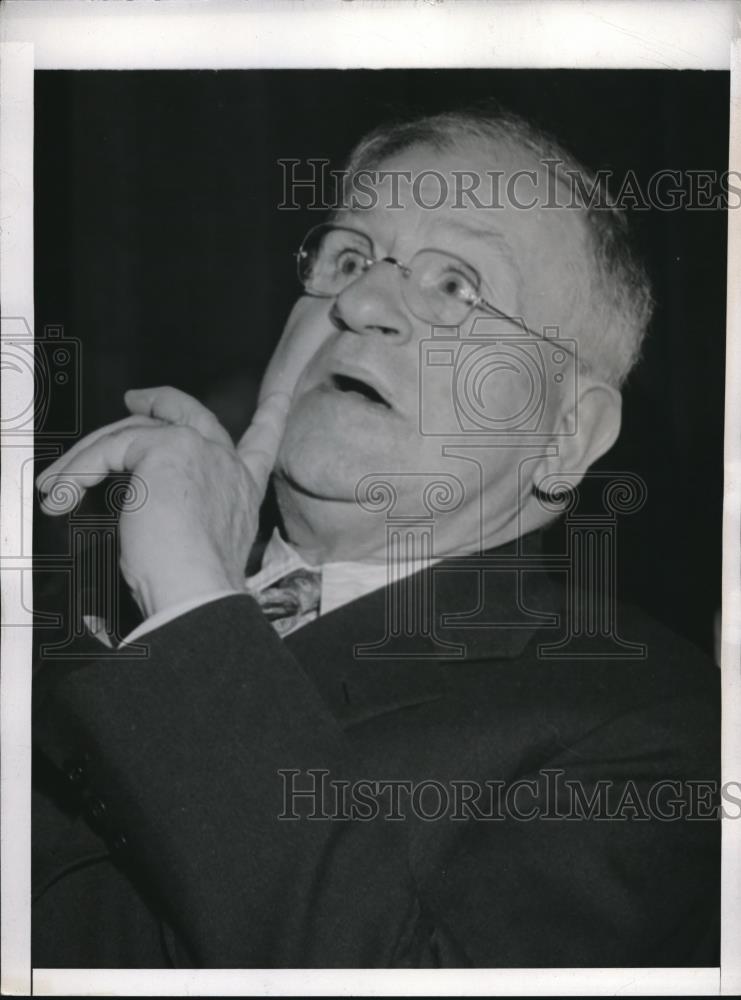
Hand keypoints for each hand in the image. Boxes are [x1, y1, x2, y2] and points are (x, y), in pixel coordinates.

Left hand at [36, 386, 291, 617]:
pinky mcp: (164, 449)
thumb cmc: (191, 583)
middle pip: (191, 413)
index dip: (272, 415)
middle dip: (162, 400)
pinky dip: (77, 471)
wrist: (195, 590)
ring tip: (58, 483)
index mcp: (242, 488)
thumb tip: (136, 504)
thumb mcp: (194, 539)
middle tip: (136, 398)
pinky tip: (61, 494)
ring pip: (135, 431)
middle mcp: (226, 463)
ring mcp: (198, 449)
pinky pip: (109, 448)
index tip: (280, 396)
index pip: (262, 442)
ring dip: (89, 456)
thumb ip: (181, 509)